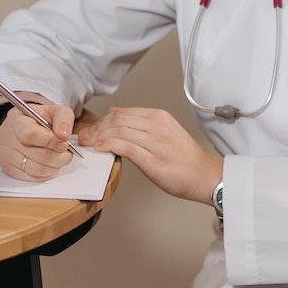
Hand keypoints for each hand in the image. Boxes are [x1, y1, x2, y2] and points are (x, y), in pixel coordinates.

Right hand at [0, 103, 75, 181]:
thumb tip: (64, 135)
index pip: (30, 134)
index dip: (51, 141)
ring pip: (36, 170)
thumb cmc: (40, 119)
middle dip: (59, 156)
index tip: (64, 143)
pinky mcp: (8, 168)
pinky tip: (49, 164)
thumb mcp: (55, 111)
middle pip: (37, 155)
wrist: (25, 126)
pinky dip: (46, 174)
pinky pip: (32, 178)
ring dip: (54, 166)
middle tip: (66, 152)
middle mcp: (7, 137)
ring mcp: (5, 154)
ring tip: (59, 158)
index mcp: (16, 119)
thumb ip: (63, 118)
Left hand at [78, 106, 220, 203]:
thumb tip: (114, 113)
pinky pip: (125, 147)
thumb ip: (138, 122)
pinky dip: (108, 145)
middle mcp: (156, 126)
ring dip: (98, 137)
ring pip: (118, 132)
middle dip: (96, 128)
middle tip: (83, 137)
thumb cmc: (183, 158)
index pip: (121, 113)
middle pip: (117, 121)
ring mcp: (155, 142)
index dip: (101, 121)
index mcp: (158, 117)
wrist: (204, 175)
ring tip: (87, 143)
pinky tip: (99, 148)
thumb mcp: (162, 131)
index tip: (91, 130)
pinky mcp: (152, 159)